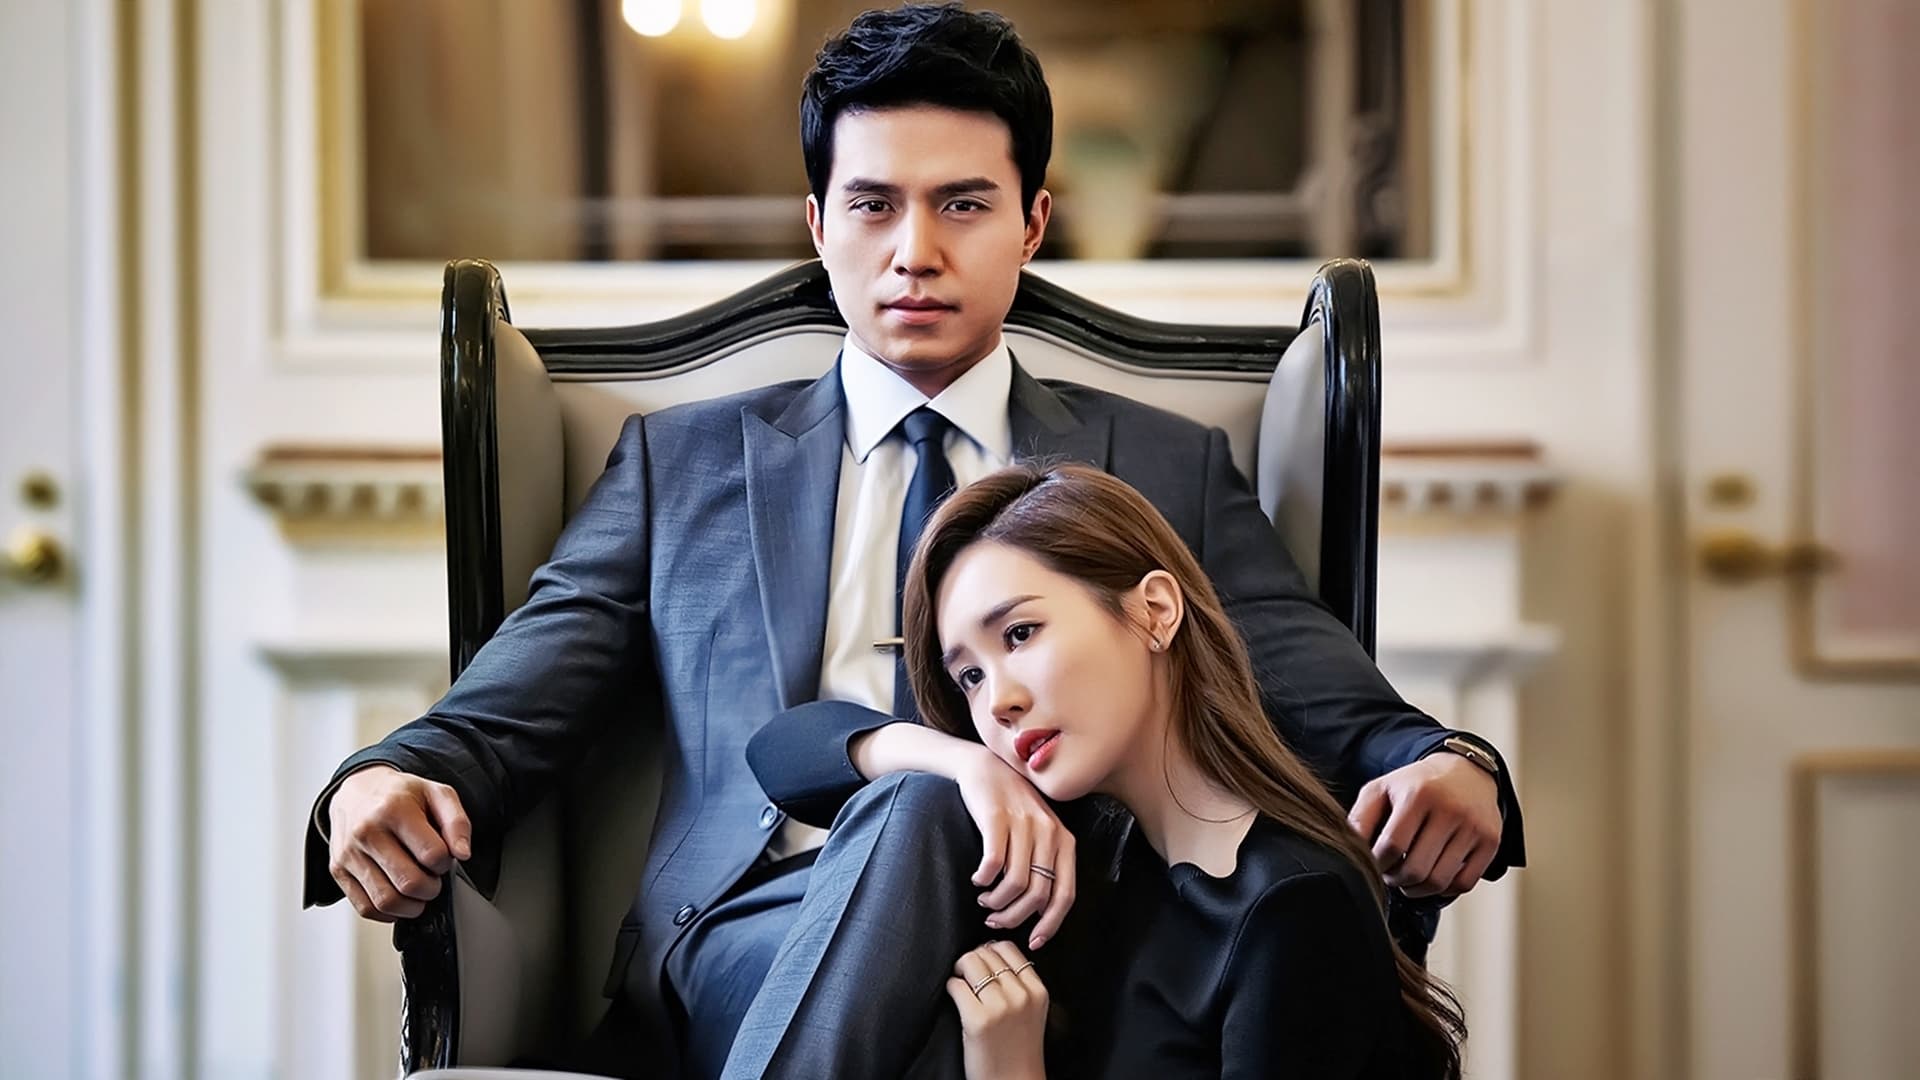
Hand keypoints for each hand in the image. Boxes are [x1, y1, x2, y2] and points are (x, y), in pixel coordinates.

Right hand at [325, 765, 471, 921]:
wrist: (357, 790)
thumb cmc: (399, 795)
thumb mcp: (436, 794)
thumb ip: (457, 822)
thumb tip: (463, 853)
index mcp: (394, 809)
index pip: (432, 854)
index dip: (445, 863)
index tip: (442, 858)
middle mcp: (367, 832)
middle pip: (409, 883)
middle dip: (431, 888)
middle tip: (433, 878)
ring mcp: (349, 853)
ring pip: (386, 901)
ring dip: (412, 906)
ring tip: (418, 891)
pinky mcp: (338, 870)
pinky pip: (365, 908)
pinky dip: (388, 913)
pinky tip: (398, 899)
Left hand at [946, 940, 1048, 1079]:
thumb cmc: (1019, 1050)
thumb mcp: (1033, 1012)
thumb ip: (1021, 984)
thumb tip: (990, 952)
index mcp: (1037, 991)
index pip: (1008, 948)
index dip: (989, 950)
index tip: (982, 962)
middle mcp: (1021, 995)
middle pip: (987, 953)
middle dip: (973, 959)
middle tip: (967, 974)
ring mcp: (1000, 1007)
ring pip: (971, 962)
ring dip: (961, 970)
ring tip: (961, 984)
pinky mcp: (977, 1020)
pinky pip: (956, 985)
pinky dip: (952, 987)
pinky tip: (955, 998)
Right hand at [954, 748, 1076, 949]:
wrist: (986, 767)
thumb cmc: (1012, 808)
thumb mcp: (1038, 833)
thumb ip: (1045, 866)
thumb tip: (1040, 912)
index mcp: (1064, 840)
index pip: (1065, 895)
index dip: (1050, 924)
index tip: (1033, 942)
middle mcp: (1049, 832)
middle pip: (1038, 895)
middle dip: (1014, 917)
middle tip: (994, 921)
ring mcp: (1023, 823)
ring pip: (1015, 884)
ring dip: (996, 902)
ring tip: (984, 901)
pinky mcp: (996, 817)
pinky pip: (993, 863)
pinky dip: (983, 880)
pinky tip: (977, 879)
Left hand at [1348, 752, 1500, 898]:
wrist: (1465, 773)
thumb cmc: (1416, 785)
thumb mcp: (1382, 789)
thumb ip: (1360, 818)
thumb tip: (1350, 850)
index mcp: (1418, 794)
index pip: (1392, 847)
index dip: (1378, 864)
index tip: (1375, 865)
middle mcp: (1450, 809)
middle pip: (1415, 870)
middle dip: (1396, 880)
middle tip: (1391, 875)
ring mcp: (1473, 827)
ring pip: (1439, 881)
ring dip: (1417, 889)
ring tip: (1408, 878)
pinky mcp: (1490, 841)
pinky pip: (1464, 884)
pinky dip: (1444, 890)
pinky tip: (1432, 877)